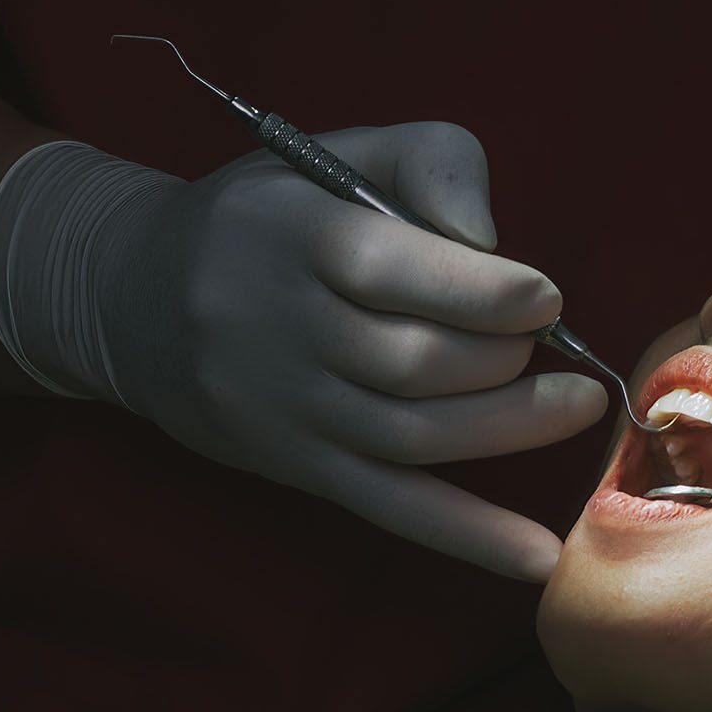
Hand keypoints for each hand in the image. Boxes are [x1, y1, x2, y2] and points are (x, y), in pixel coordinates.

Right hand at [0, 123, 605, 581]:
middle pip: (411, 362)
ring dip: (509, 429)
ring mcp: (283, 409)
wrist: (136, 298)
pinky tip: (537, 558)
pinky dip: (469, 536)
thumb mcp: (339, 153)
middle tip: (550, 346)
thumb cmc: (273, 216)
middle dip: (502, 359)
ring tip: (575, 407)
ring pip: (411, 436)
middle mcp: (276, 326)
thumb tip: (492, 241)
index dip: (483, 291)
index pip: (389, 269)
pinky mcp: (294, 466)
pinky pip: (390, 507)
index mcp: (288, 234)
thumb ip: (432, 162)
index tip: (544, 297)